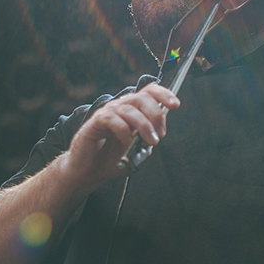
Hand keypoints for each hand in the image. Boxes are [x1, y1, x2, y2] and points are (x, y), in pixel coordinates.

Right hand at [62, 84, 179, 191]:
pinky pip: (112, 119)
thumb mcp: (136, 151)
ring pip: (130, 109)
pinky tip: (126, 142)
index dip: (163, 94)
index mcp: (132, 110)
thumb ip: (147, 141)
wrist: (88, 171)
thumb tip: (157, 134)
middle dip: (156, 114)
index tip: (175, 105)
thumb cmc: (111, 159)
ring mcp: (107, 113)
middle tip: (160, 134)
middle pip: (142, 97)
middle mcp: (120, 107)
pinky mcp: (95, 122)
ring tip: (151, 141)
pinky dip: (123, 130)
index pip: (149, 92)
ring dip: (144, 125)